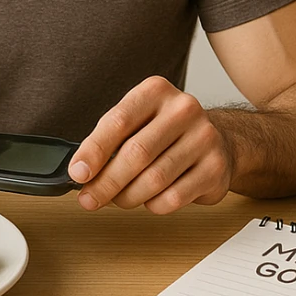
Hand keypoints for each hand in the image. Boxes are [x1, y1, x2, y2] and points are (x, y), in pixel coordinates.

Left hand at [68, 76, 231, 213]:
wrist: (218, 140)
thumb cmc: (165, 132)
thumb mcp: (136, 121)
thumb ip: (108, 140)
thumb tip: (80, 170)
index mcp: (156, 91)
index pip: (118, 122)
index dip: (94, 151)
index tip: (78, 173)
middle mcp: (183, 109)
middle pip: (136, 153)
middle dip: (106, 182)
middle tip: (89, 199)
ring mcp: (204, 138)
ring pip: (154, 180)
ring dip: (128, 197)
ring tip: (118, 199)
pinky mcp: (215, 168)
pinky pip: (174, 198)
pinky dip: (153, 205)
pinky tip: (149, 199)